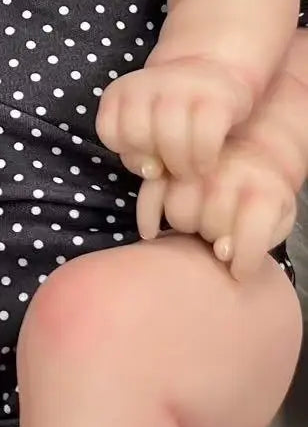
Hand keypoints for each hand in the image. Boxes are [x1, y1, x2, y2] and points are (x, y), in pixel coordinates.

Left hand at [97, 58, 253, 179]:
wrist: (217, 68)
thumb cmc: (175, 112)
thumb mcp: (145, 127)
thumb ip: (136, 153)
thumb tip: (152, 171)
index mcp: (121, 90)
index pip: (109, 131)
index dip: (128, 152)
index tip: (149, 156)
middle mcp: (148, 83)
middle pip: (137, 135)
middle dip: (154, 161)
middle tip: (173, 170)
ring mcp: (184, 86)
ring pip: (168, 137)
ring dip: (180, 165)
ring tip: (189, 171)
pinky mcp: (218, 97)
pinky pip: (204, 138)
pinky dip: (203, 159)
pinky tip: (206, 164)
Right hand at [137, 139, 297, 279]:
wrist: (251, 155)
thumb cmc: (265, 197)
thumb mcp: (279, 219)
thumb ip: (258, 238)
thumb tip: (220, 251)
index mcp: (264, 187)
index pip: (251, 233)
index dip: (245, 259)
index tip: (239, 270)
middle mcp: (228, 171)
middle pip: (209, 225)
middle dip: (214, 238)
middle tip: (219, 235)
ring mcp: (194, 166)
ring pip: (177, 214)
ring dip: (187, 227)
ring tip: (198, 225)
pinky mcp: (167, 166)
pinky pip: (149, 195)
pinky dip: (147, 217)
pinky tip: (152, 234)